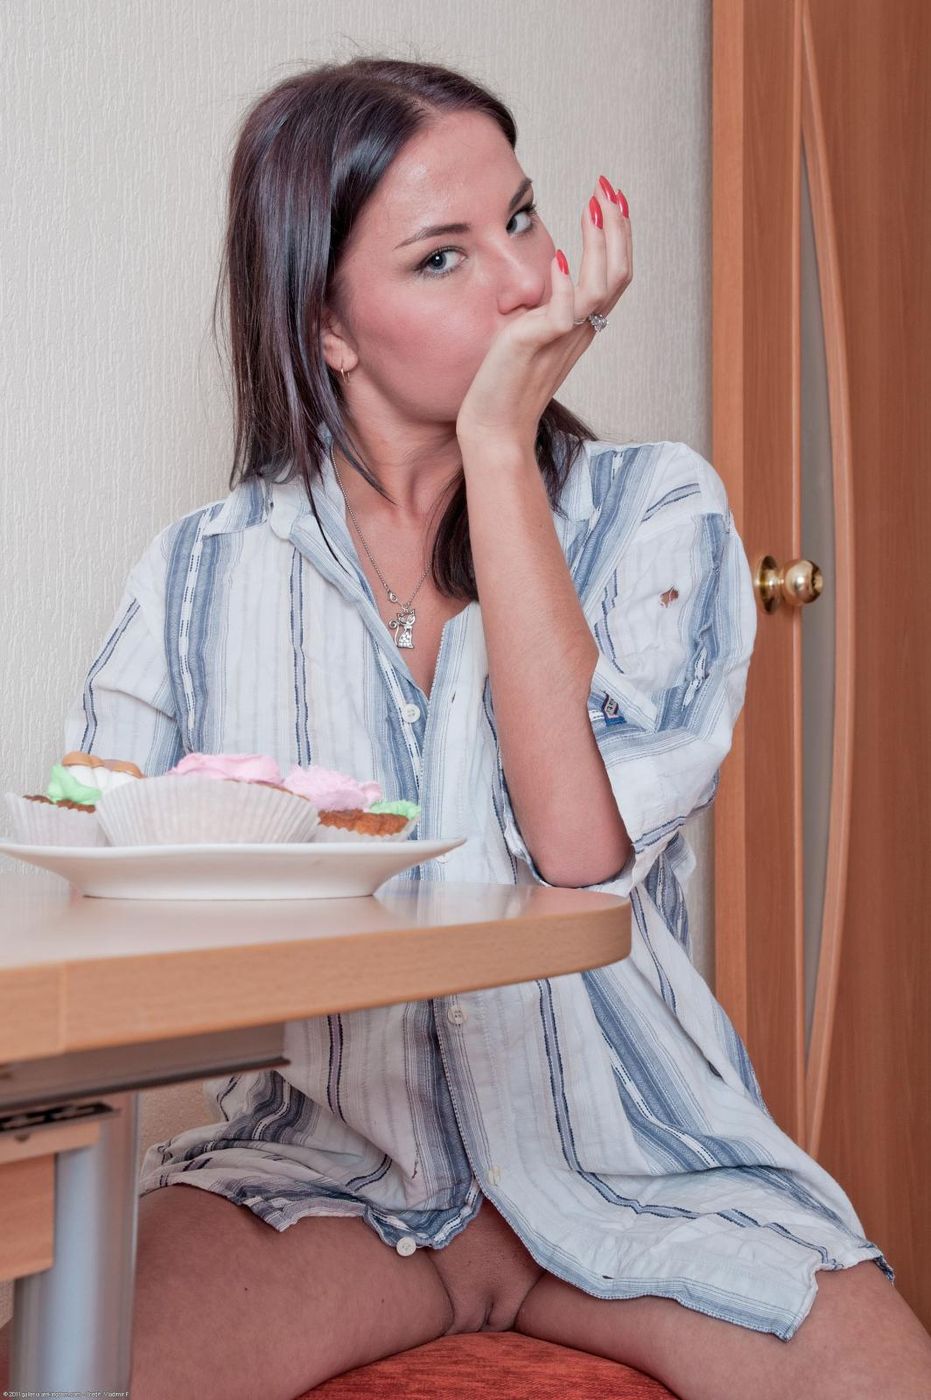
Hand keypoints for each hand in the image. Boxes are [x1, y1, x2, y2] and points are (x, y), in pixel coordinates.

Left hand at [455, 175, 631, 450]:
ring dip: (600, 243)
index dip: (617, 235)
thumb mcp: (531, 333)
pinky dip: (567, 284)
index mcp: (581, 325)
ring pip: (601, 287)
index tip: (609, 197)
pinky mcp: (538, 345)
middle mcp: (580, 330)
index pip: (613, 274)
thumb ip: (545, 306)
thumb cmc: (505, 384)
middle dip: (617, 226)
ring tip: (593, 206)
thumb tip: (551, 269)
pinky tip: (561, 256)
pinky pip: (564, 312)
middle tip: (608, 187)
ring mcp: (562, 337)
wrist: (494, 427)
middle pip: (618, 274)